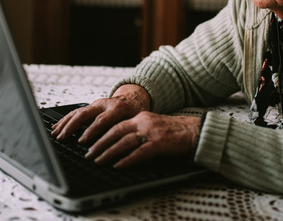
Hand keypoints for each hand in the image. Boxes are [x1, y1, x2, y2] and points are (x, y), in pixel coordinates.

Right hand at [51, 84, 149, 144]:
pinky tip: (56, 127)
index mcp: (117, 108)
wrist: (134, 97)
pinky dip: (65, 120)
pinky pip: (75, 112)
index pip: (101, 120)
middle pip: (84, 114)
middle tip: (62, 138)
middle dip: (71, 127)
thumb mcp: (135, 122)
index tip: (82, 141)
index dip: (91, 131)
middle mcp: (104, 104)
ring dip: (65, 124)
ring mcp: (96, 104)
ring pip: (77, 112)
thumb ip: (126, 131)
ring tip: (55, 134)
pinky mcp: (90, 105)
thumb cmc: (135, 112)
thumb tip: (119, 149)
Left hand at [85, 111, 200, 168]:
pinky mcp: (159, 143)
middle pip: (116, 132)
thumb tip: (118, 144)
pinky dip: (127, 159)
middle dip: (100, 143)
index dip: (101, 134)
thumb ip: (136, 132)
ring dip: (109, 152)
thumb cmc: (173, 132)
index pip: (115, 125)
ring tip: (98, 160)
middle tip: (88, 153)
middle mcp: (143, 122)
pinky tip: (118, 165)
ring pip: (124, 141)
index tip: (89, 142)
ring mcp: (151, 132)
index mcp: (140, 117)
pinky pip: (139, 152)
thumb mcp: (151, 127)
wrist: (193, 131)